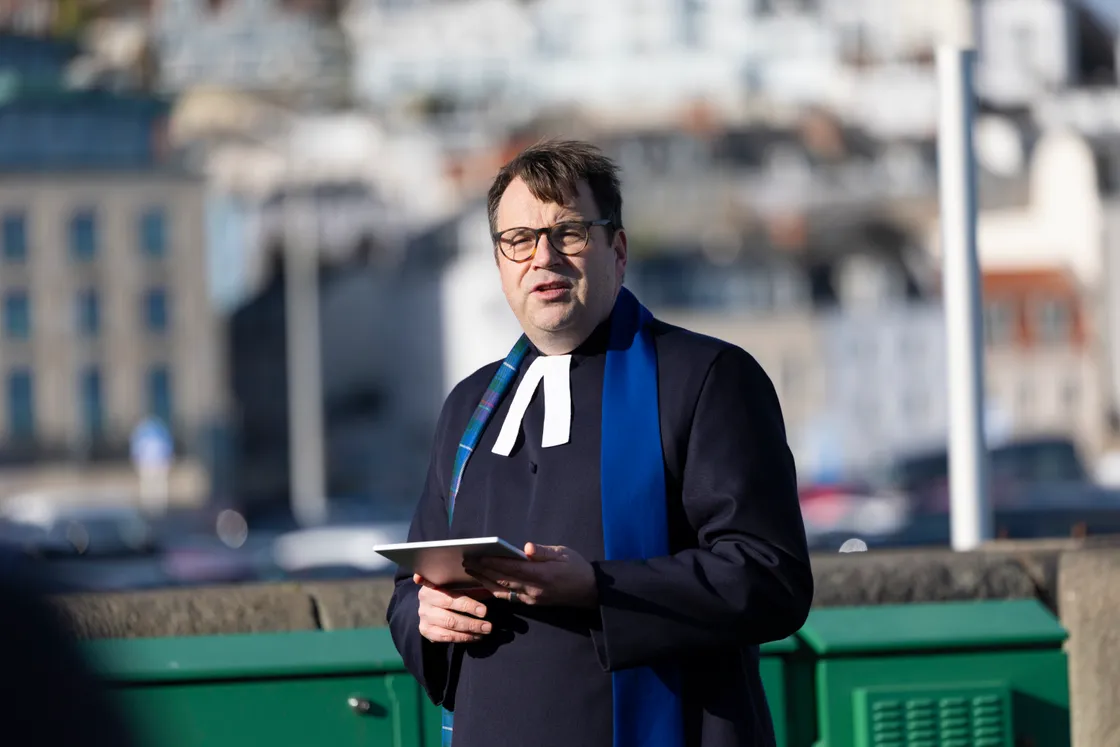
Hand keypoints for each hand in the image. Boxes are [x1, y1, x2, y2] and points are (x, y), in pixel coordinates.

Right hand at [414, 574, 493, 643]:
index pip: (451, 598)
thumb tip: (494, 590)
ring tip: (484, 631)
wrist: (430, 601)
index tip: (484, 611)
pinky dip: (461, 638)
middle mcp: (425, 602)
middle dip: (471, 623)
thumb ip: (473, 589)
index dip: (468, 605)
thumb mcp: (459, 586)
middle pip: (450, 616)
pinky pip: (445, 637)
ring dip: (469, 632)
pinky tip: (475, 636)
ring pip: (448, 627)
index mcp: (433, 586)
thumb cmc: (449, 589)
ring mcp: (424, 617)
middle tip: (488, 626)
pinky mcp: (425, 630)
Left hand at [464, 543, 597, 607]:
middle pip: (503, 580)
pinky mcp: (532, 603)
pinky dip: (495, 589)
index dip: (493, 563)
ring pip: (503, 590)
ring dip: (485, 581)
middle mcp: (534, 589)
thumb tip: (527, 548)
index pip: (511, 568)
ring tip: (471, 571)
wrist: (589, 591)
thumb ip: (543, 551)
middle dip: (483, 571)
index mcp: (542, 574)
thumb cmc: (576, 567)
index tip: (478, 556)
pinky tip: (486, 582)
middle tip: (467, 562)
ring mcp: (532, 598)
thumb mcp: (563, 553)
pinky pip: (509, 596)